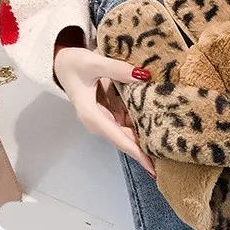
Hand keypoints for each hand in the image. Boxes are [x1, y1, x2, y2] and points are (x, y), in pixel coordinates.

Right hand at [54, 44, 154, 176]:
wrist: (61, 64)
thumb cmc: (72, 64)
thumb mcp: (92, 62)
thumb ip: (116, 68)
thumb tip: (142, 75)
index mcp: (92, 116)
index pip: (120, 139)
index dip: (137, 154)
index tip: (152, 168)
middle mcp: (98, 123)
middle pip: (126, 140)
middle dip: (146, 149)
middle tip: (168, 154)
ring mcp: (103, 120)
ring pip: (128, 132)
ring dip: (144, 135)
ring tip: (166, 142)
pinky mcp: (107, 114)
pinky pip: (126, 122)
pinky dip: (140, 122)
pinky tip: (155, 122)